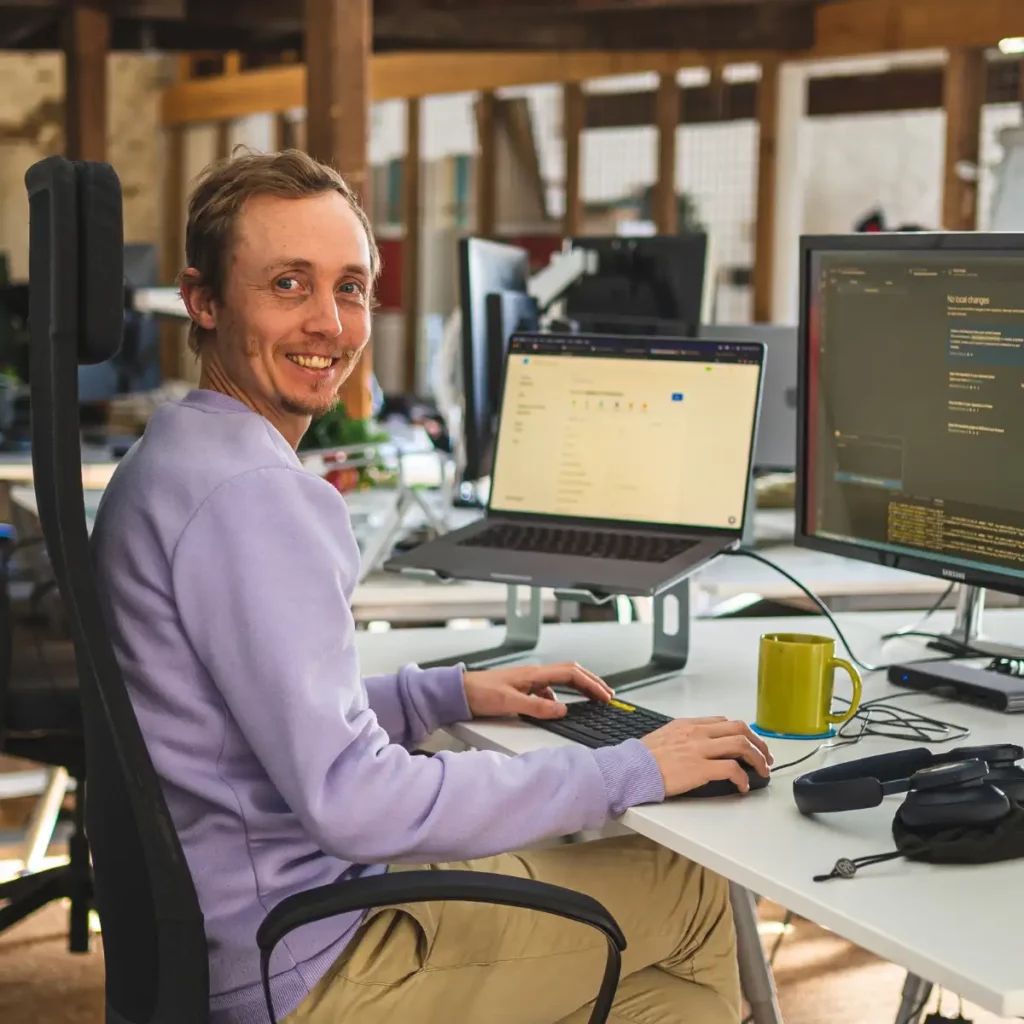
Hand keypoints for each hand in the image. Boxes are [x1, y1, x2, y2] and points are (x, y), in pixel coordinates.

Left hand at [463, 662, 612, 719]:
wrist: (459, 692)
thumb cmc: (479, 693)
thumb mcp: (510, 703)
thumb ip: (537, 707)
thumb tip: (562, 710)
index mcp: (534, 674)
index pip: (571, 674)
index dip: (591, 683)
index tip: (605, 695)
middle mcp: (533, 674)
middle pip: (571, 673)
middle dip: (591, 682)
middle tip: (606, 694)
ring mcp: (528, 680)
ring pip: (561, 681)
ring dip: (578, 688)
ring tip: (590, 700)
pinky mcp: (522, 688)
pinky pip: (548, 689)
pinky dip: (560, 697)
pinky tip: (557, 708)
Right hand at [641, 717, 772, 796]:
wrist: (631, 768)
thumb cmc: (642, 757)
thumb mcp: (664, 736)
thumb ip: (684, 736)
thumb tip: (699, 744)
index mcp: (689, 725)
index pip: (724, 722)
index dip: (742, 733)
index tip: (749, 743)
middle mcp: (697, 733)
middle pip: (739, 729)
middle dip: (758, 742)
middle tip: (765, 756)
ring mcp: (700, 750)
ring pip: (741, 745)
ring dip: (757, 758)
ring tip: (762, 771)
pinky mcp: (700, 769)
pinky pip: (732, 769)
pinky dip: (743, 778)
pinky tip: (742, 786)